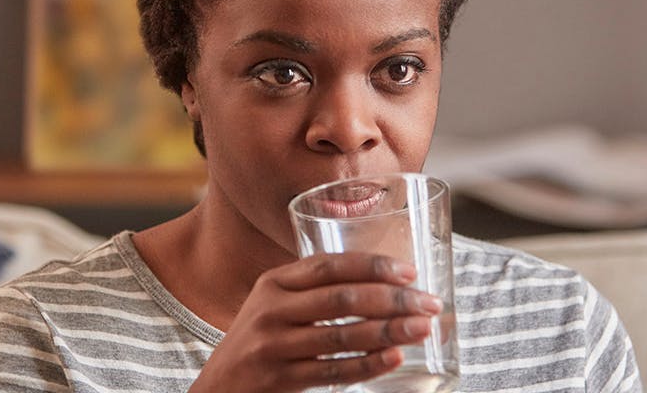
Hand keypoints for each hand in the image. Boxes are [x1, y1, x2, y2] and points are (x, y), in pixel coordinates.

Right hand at [188, 252, 443, 392]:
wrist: (216, 388)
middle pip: (342, 298)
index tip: (409, 272)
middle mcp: (271, 309)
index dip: (372, 266)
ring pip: (342, 335)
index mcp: (274, 282)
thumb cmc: (258, 342)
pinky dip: (367, 365)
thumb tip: (383, 283)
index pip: (329, 266)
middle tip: (429, 304)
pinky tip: (393, 359)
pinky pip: (333, 371)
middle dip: (392, 299)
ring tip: (422, 329)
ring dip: (389, 332)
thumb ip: (312, 291)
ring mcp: (273, 345)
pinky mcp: (278, 379)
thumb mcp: (273, 306)